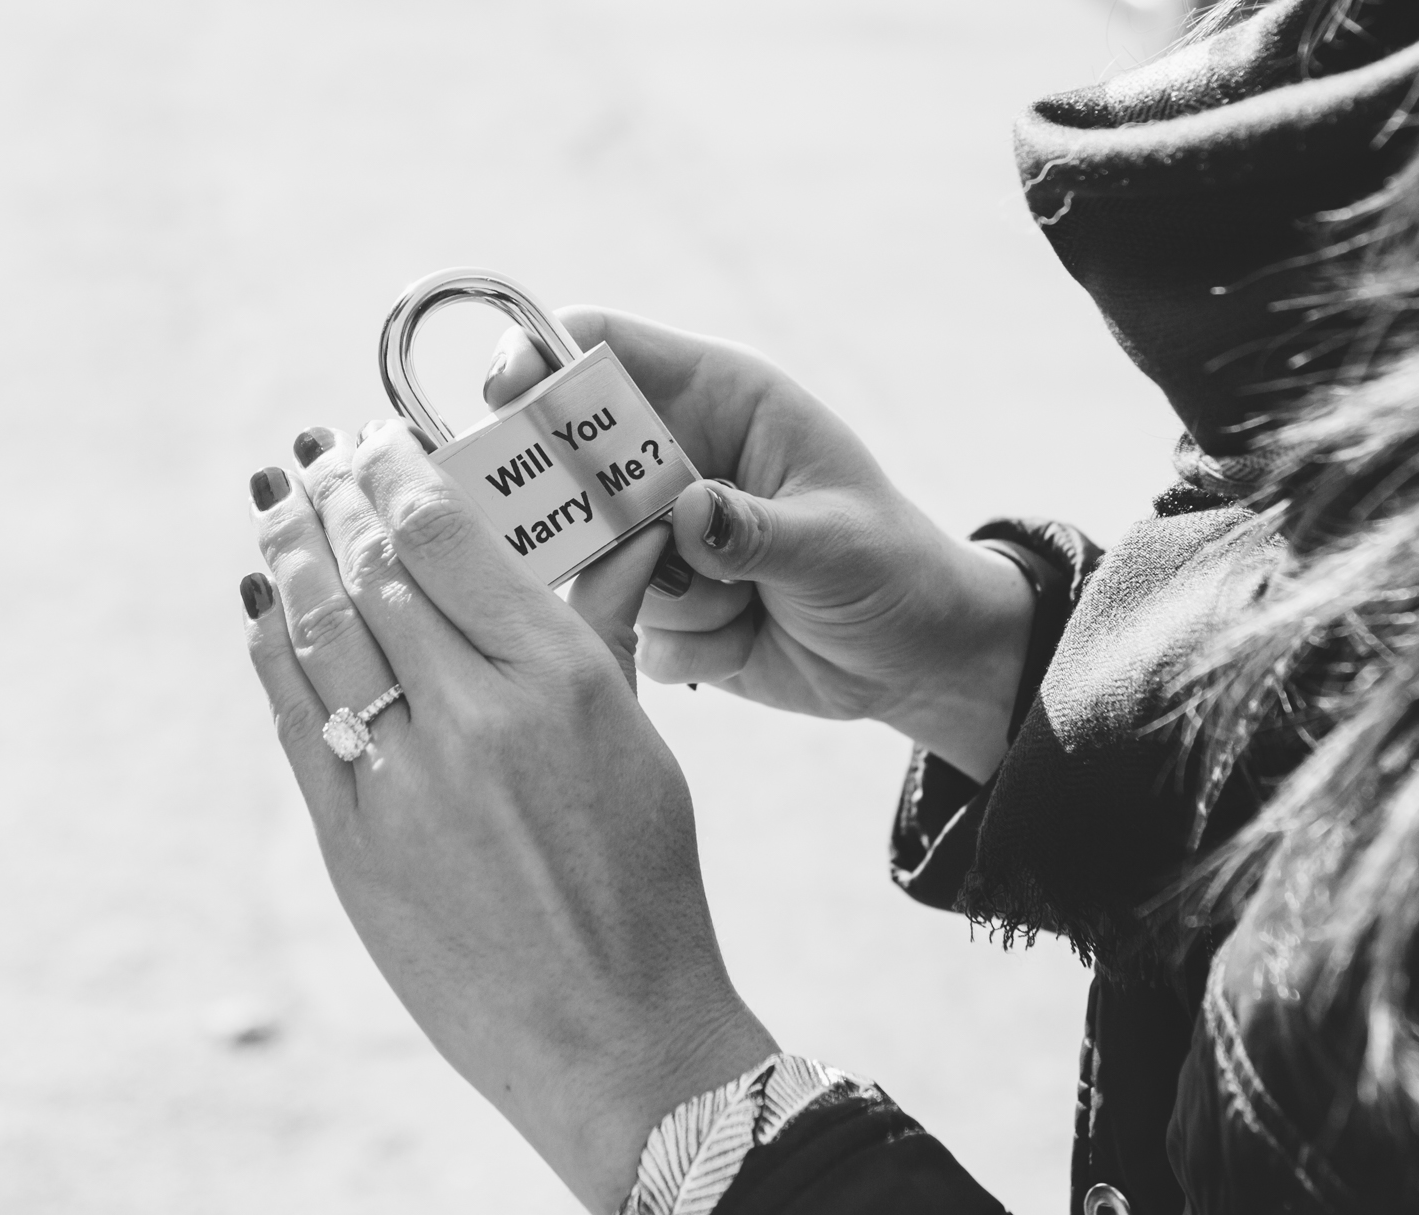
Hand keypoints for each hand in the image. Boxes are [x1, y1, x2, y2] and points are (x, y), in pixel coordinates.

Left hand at [241, 424, 774, 1214]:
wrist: (611, 1032)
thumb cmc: (646, 884)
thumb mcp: (641, 744)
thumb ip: (607, 632)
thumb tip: (630, 535)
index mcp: (559, 683)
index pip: (445, 542)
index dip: (397, 478)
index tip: (377, 442)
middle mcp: (472, 719)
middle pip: (370, 574)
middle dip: (333, 501)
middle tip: (312, 457)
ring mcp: (401, 784)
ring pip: (317, 635)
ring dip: (289, 559)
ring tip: (277, 506)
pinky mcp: (350, 844)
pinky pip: (294, 720)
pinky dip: (271, 653)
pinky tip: (265, 608)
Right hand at [486, 307, 1033, 781]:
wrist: (915, 661)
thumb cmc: (894, 572)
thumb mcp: (837, 545)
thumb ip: (755, 530)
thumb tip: (685, 515)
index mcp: (722, 400)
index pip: (607, 348)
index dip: (544, 358)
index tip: (503, 392)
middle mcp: (676, 459)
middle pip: (568, 457)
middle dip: (580, 509)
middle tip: (634, 549)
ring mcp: (660, 535)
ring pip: (593, 557)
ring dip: (660, 594)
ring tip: (742, 604)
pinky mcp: (659, 605)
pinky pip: (623, 625)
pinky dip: (684, 643)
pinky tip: (748, 638)